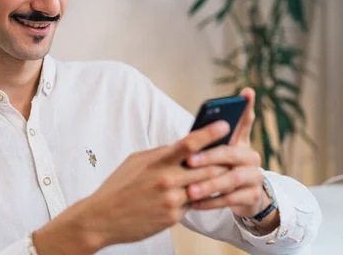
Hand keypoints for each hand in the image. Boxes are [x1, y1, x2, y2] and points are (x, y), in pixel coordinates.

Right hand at [34, 121, 231, 253]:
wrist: (103, 218)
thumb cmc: (119, 186)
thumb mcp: (136, 162)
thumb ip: (160, 154)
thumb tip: (180, 147)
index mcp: (157, 161)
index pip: (189, 144)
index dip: (209, 133)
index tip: (226, 125)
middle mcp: (166, 180)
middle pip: (206, 167)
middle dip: (223, 159)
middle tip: (239, 151)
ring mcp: (171, 200)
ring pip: (205, 188)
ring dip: (219, 180)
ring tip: (232, 172)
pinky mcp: (172, 217)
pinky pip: (194, 205)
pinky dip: (202, 198)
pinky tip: (211, 194)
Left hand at [184, 88, 273, 220]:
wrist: (242, 197)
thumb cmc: (220, 168)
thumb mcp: (215, 153)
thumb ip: (207, 140)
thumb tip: (195, 129)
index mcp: (241, 141)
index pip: (245, 120)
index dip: (247, 106)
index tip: (246, 91)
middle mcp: (251, 156)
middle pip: (231, 153)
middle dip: (209, 157)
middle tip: (189, 161)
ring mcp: (254, 176)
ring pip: (231, 179)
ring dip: (208, 184)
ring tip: (189, 190)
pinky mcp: (252, 196)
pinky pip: (230, 199)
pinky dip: (210, 202)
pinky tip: (193, 204)